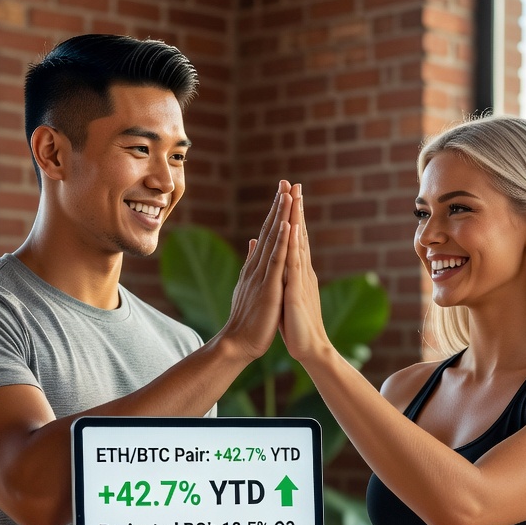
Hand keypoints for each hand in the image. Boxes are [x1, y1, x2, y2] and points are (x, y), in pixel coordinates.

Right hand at [219, 180, 293, 362]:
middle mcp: (257, 266)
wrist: (238, 342)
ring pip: (274, 240)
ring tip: (288, 194)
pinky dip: (283, 241)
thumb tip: (254, 243)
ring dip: (281, 216)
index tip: (283, 192)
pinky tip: (287, 225)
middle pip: (270, 230)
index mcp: (256, 267)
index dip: (275, 212)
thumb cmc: (247, 319)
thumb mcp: (249, 286)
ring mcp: (262, 276)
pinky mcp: (269, 288)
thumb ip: (252, 263)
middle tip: (286, 181)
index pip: (268, 234)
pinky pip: (277, 261)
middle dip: (279, 205)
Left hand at [281, 186, 332, 365]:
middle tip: (294, 183)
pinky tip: (291, 231)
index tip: (288, 193)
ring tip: (294, 197)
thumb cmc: (296, 323)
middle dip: (296, 208)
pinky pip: (294, 266)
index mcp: (297, 271)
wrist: (309, 347)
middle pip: (299, 234)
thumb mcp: (286, 292)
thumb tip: (280, 259)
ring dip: (296, 220)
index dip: (291, 215)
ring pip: (298, 244)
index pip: (294, 238)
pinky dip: (292, 246)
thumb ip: (284, 274)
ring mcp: (301, 280)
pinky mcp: (296, 292)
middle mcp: (302, 271)